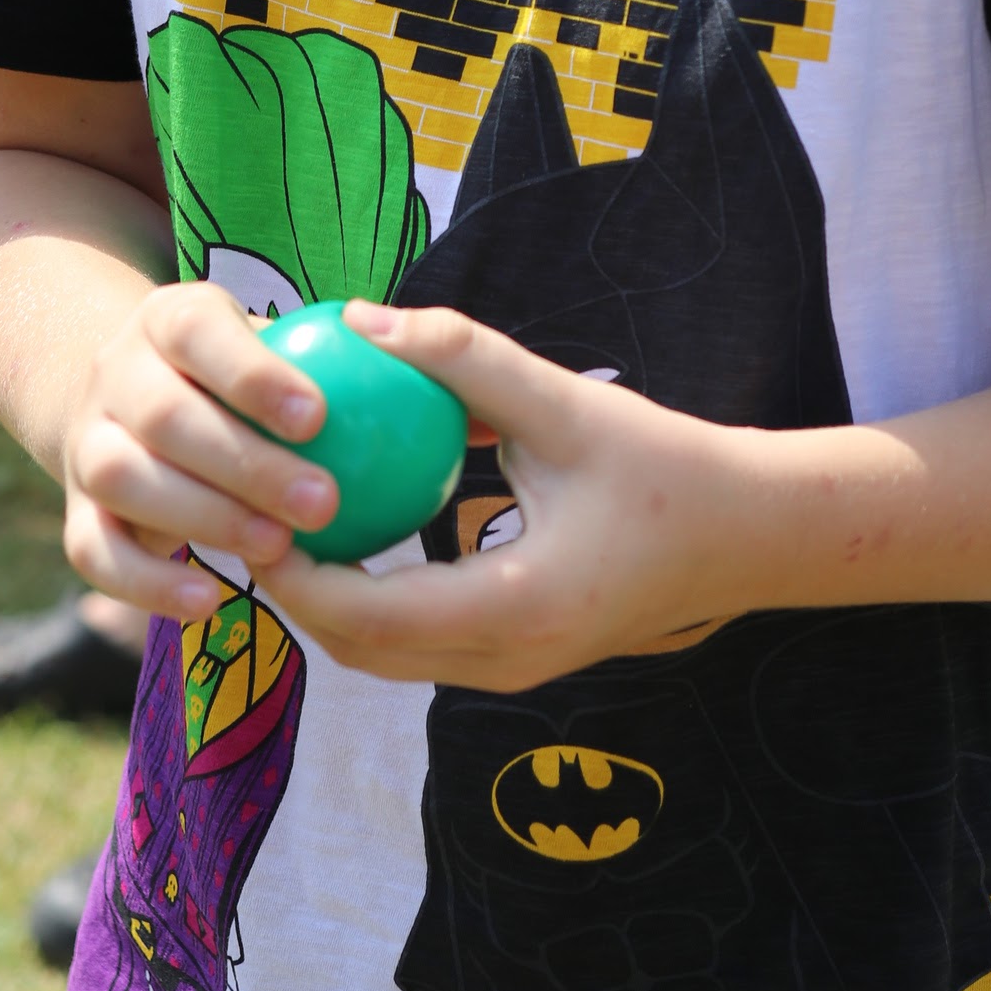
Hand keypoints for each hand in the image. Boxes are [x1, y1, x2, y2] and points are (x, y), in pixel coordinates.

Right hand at [59, 281, 341, 619]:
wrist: (127, 399)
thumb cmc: (242, 375)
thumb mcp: (277, 342)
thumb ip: (344, 360)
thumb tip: (451, 385)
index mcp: (170, 319)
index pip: (200, 332)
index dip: (253, 375)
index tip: (320, 418)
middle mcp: (116, 373)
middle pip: (165, 414)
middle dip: (244, 462)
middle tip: (324, 502)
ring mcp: (87, 444)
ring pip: (123, 477)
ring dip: (203, 517)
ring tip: (280, 549)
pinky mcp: (77, 512)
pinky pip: (93, 551)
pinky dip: (145, 583)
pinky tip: (211, 602)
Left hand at [259, 303, 751, 690]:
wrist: (745, 535)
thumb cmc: (661, 464)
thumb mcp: (562, 403)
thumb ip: (462, 359)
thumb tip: (363, 318)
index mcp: (513, 606)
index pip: (362, 614)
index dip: (291, 572)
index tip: (246, 506)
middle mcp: (504, 660)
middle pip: (357, 651)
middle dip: (291, 593)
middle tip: (244, 511)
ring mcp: (512, 672)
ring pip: (385, 656)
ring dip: (328, 601)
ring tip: (284, 520)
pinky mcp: (518, 660)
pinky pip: (420, 643)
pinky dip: (373, 601)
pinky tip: (355, 530)